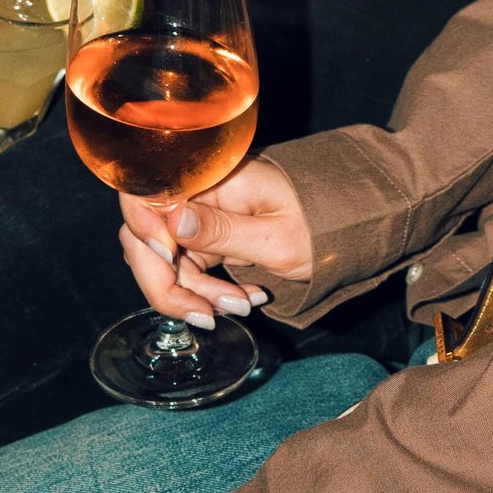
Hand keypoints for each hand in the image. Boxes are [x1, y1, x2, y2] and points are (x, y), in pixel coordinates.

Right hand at [114, 152, 309, 324]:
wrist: (349, 229)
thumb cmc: (323, 225)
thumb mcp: (277, 237)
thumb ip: (222, 231)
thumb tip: (172, 222)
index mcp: (212, 178)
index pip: (146, 192)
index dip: (144, 226)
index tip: (169, 257)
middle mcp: (198, 193)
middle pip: (146, 236)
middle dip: (169, 282)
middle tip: (204, 314)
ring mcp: (201, 216)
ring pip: (165, 261)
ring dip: (194, 294)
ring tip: (241, 306)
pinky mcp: (209, 238)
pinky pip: (188, 270)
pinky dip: (208, 293)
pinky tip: (243, 300)